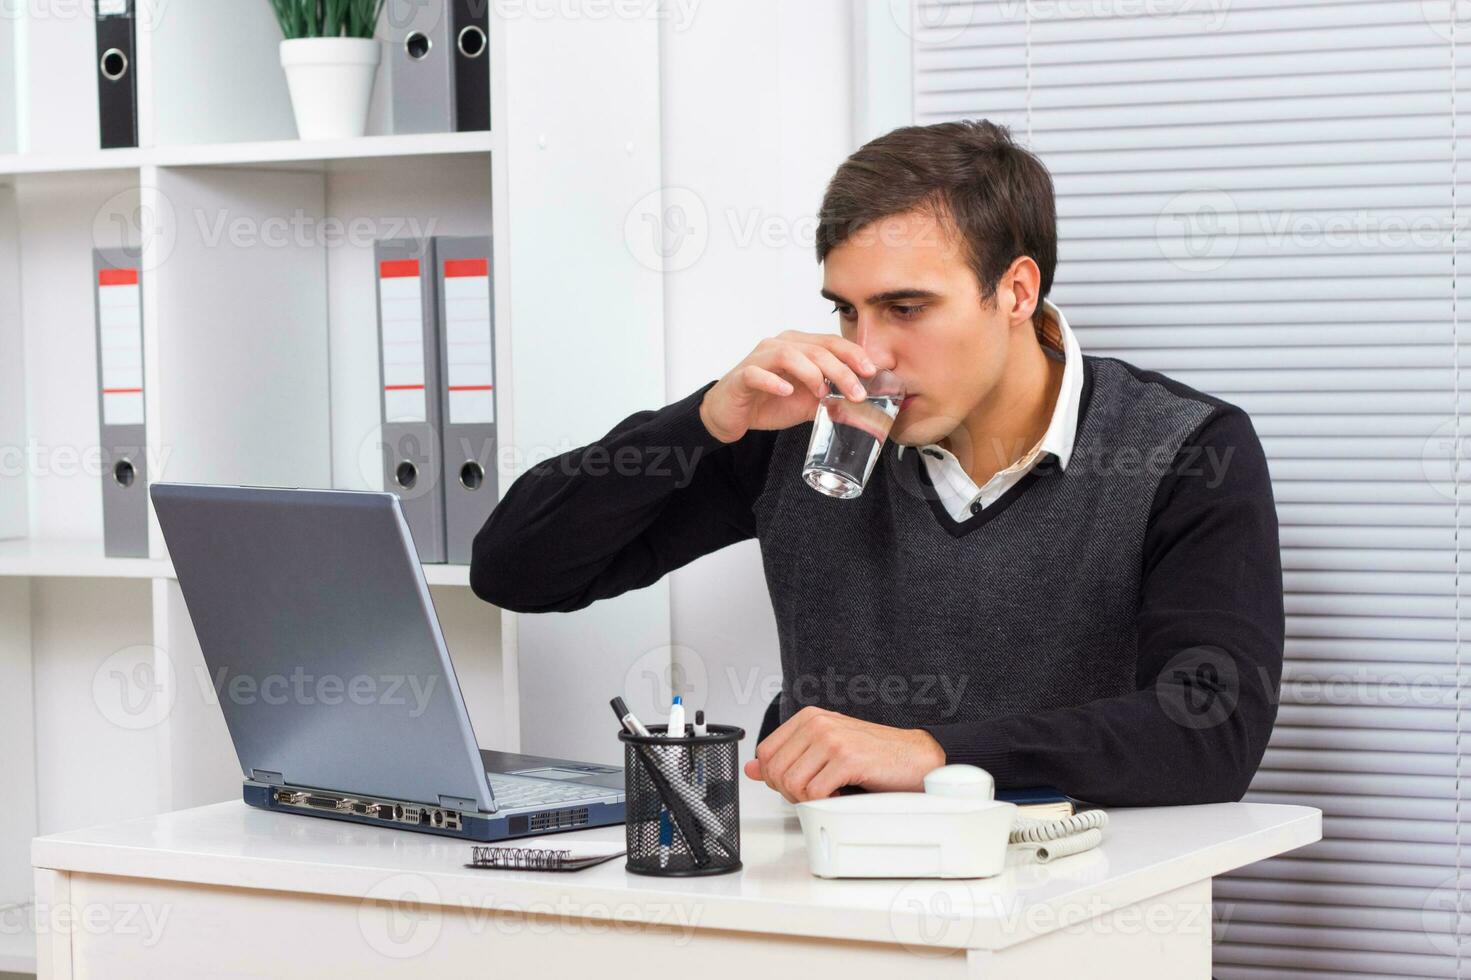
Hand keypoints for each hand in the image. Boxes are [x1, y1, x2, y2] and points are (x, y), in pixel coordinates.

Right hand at [699, 330, 876, 443]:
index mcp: (798, 346)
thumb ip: (831, 400)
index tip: (872, 372)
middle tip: (856, 393)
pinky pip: (758, 373)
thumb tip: (860, 408)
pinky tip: (787, 391)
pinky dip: (774, 381)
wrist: (730, 414)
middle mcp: (779, 345)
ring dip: (811, 373)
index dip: (853, 354)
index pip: (831, 343)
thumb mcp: (806, 402)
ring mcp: (759, 359)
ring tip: (822, 394)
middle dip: (841, 370)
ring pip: (790, 355)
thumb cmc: (767, 402)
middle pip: (816, 349)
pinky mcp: (742, 376)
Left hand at [742, 706, 946, 802]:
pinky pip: (814, 793)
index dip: (774, 777)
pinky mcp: (846, 759)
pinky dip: (825, 803)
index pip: (765, 753)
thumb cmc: (873, 754)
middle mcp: (817, 724)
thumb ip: (788, 757)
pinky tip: (842, 795)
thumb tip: (752, 768)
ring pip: (791, 784)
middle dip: (790, 792)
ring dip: (808, 799)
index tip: (796, 784)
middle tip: (815, 793)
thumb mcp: (824, 750)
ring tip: (830, 793)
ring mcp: (832, 739)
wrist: (915, 757)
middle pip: (775, 771)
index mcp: (808, 717)